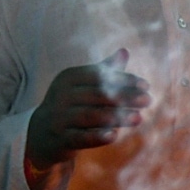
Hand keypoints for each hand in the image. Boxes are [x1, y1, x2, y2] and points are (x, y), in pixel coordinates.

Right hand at [24, 54, 148, 174]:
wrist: (41, 132)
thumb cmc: (71, 103)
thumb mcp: (83, 84)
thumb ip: (103, 70)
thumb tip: (124, 51)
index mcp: (68, 78)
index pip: (99, 75)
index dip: (124, 79)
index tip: (146, 86)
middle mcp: (60, 96)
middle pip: (97, 95)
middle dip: (125, 97)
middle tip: (148, 100)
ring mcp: (57, 118)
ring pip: (90, 116)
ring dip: (117, 117)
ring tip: (139, 118)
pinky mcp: (59, 139)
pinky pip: (79, 137)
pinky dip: (97, 137)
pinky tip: (114, 136)